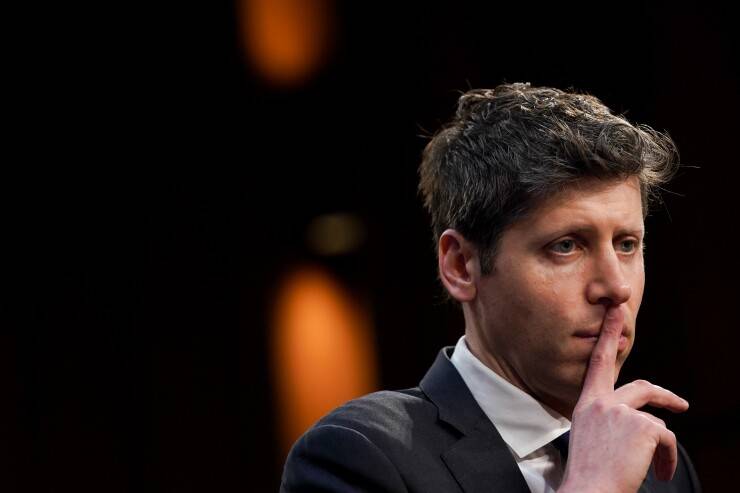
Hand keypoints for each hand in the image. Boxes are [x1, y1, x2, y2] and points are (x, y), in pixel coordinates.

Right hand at [558, 306, 689, 492]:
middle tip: (681, 404)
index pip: (600, 362)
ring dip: (663, 447)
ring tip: (659, 468)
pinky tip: (658, 473)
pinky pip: (667, 439)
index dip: (609, 333)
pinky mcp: (643, 426)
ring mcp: (622, 413)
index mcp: (586, 404)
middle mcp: (603, 403)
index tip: (617, 310)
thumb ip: (606, 421)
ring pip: (657, 422)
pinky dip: (667, 459)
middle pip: (641, 388)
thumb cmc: (588, 473)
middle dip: (664, 395)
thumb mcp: (589, 438)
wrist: (589, 490)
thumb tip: (638, 423)